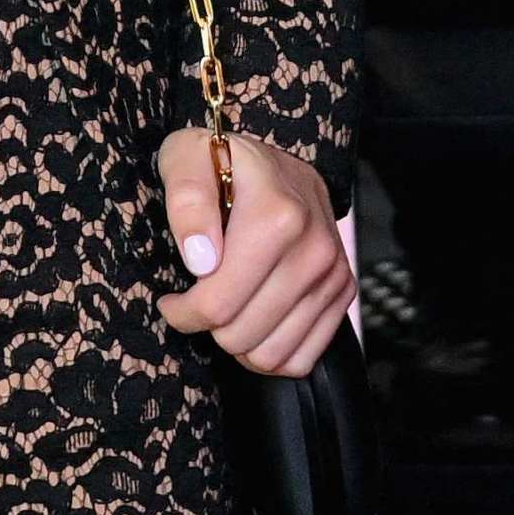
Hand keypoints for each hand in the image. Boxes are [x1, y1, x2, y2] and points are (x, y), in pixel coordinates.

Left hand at [155, 129, 352, 377]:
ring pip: (272, 355)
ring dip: (238, 344)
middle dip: (208, 327)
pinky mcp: (342, 291)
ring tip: (224, 312)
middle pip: (243, 335)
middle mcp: (314, 250)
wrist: (278, 157)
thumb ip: (188, 203)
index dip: (182, 313)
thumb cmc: (221, 161)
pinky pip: (303, 358)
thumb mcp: (186, 160)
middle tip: (197, 301)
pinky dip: (271, 353)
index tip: (171, 301)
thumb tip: (201, 261)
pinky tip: (252, 323)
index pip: (218, 304)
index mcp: (276, 218)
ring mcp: (333, 274)